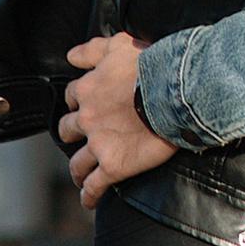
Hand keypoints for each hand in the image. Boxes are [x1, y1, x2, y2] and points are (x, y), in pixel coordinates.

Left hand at [61, 31, 172, 199]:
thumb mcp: (119, 45)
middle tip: (83, 142)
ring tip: (81, 177)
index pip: (72, 98)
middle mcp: (87, 118)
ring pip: (77, 162)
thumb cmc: (151, 65)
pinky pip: (94, 185)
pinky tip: (89, 201)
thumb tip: (72, 57)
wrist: (175, 90)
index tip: (85, 108)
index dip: (78, 103)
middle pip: (68, 131)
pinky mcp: (113, 165)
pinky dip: (89, 195)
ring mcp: (99, 144)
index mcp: (88, 89)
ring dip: (77, 170)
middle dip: (73, 136)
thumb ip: (93, 49)